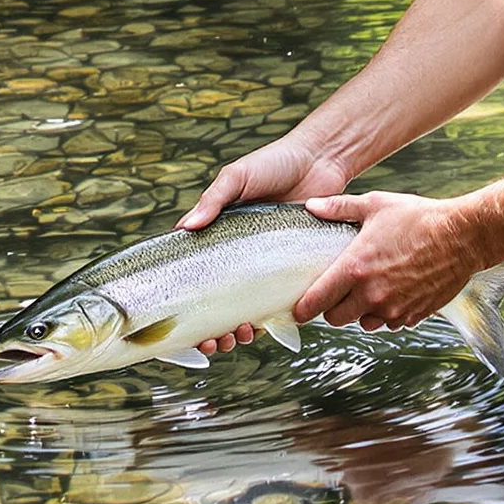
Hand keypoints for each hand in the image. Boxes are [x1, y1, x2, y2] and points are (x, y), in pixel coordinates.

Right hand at [184, 135, 351, 359]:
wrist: (321, 161)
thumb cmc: (274, 164)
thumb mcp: (237, 177)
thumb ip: (213, 201)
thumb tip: (186, 228)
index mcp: (219, 235)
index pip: (195, 274)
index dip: (186, 303)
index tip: (182, 326)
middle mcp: (239, 255)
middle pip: (218, 302)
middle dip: (212, 329)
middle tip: (213, 342)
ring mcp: (266, 265)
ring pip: (246, 309)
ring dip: (238, 331)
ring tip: (237, 336)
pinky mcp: (293, 269)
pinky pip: (279, 300)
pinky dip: (269, 319)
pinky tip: (263, 327)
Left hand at [292, 189, 484, 330]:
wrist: (462, 236)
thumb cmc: (418, 218)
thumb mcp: (375, 204)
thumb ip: (339, 208)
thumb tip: (311, 205)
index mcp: (355, 269)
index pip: (317, 301)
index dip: (303, 308)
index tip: (298, 309)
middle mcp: (371, 294)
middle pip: (336, 319)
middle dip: (332, 309)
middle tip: (336, 293)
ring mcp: (393, 308)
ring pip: (364, 323)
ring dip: (361, 312)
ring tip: (368, 290)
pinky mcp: (413, 315)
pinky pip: (390, 323)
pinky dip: (386, 312)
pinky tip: (392, 291)